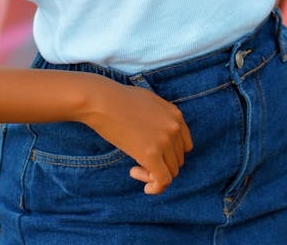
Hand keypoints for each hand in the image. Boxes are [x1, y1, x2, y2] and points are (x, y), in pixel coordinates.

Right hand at [80, 75, 192, 194]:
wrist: (102, 100)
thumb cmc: (118, 99)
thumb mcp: (149, 101)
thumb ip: (160, 118)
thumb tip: (160, 137)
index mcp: (175, 115)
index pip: (184, 146)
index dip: (169, 155)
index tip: (154, 156)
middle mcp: (174, 128)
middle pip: (177, 160)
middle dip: (160, 165)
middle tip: (138, 163)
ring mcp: (164, 141)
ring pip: (171, 172)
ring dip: (153, 175)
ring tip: (134, 168)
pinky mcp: (151, 155)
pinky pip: (162, 181)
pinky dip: (154, 187)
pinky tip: (136, 175)